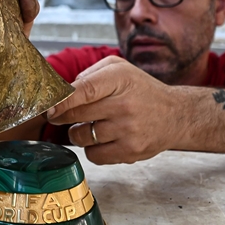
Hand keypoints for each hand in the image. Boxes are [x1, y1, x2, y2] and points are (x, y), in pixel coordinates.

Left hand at [46, 56, 183, 164]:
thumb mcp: (119, 69)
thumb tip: (61, 92)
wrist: (175, 115)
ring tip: (91, 124)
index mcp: (120, 79)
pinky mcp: (130, 152)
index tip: (49, 106)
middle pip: (77, 114)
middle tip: (60, 113)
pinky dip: (92, 148)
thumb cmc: (140, 90)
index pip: (84, 90)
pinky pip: (93, 155)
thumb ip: (89, 75)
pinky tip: (102, 138)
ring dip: (78, 132)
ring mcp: (128, 131)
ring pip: (81, 136)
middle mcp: (124, 105)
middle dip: (62, 115)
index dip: (62, 100)